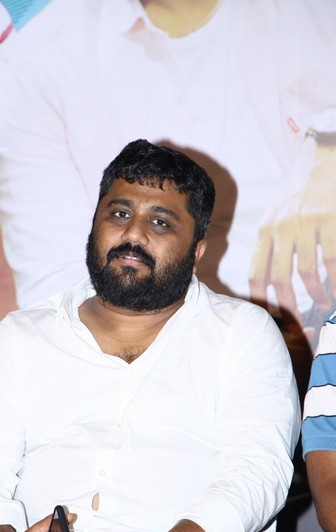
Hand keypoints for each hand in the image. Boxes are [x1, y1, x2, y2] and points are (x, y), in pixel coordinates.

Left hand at [249, 149, 335, 326]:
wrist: (322, 155)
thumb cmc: (299, 190)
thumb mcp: (275, 214)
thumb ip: (271, 242)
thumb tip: (267, 278)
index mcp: (265, 230)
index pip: (257, 273)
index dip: (262, 299)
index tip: (270, 316)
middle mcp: (281, 229)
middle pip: (278, 278)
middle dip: (287, 306)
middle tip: (297, 323)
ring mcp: (306, 225)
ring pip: (306, 273)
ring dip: (316, 295)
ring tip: (324, 305)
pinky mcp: (329, 220)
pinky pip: (331, 261)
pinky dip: (335, 281)